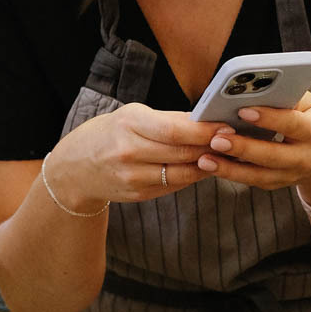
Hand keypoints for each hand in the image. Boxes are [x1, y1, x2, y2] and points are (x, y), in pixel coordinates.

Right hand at [43, 103, 217, 211]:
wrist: (74, 169)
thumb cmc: (107, 134)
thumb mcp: (131, 116)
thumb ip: (168, 119)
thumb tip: (207, 120)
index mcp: (129, 124)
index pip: (177, 130)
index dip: (206, 131)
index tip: (228, 126)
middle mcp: (130, 153)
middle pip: (184, 152)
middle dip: (214, 147)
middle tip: (236, 140)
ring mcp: (134, 178)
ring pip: (184, 173)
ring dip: (208, 164)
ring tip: (226, 154)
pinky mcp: (139, 195)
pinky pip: (175, 185)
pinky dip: (192, 176)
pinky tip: (204, 167)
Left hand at [198, 91, 310, 199]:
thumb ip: (286, 96)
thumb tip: (251, 88)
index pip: (291, 124)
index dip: (268, 118)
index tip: (243, 110)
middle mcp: (305, 157)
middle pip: (272, 155)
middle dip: (243, 147)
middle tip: (216, 139)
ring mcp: (292, 174)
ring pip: (260, 175)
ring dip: (230, 169)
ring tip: (205, 158)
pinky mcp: (279, 183)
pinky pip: (254, 181)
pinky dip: (232, 174)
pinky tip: (212, 165)